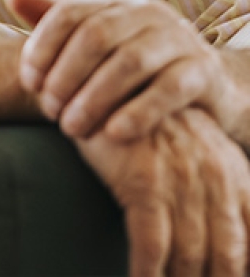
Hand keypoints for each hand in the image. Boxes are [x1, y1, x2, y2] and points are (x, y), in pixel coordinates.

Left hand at [7, 0, 234, 140]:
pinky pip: (168, 89)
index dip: (43, 46)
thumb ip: (53, 18)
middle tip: (49, 111)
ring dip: (94, 98)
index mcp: (116, 0)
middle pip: (96, 36)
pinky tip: (113, 134)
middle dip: (66, 75)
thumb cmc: (130, 64)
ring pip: (130, 62)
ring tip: (72, 129)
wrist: (202, 89)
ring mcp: (179, 37)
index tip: (29, 82)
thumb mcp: (94, 39)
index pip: (69, 12)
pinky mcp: (203, 71)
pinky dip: (137, 112)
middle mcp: (148, 10)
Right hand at [77, 108, 249, 276]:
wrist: (103, 80)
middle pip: (226, 256)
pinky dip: (147, 273)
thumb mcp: (195, 145)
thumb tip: (237, 242)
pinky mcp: (142, 180)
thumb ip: (220, 186)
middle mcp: (213, 176)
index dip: (246, 268)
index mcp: (233, 170)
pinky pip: (151, 244)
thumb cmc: (146, 120)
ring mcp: (179, 178)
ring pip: (190, 256)